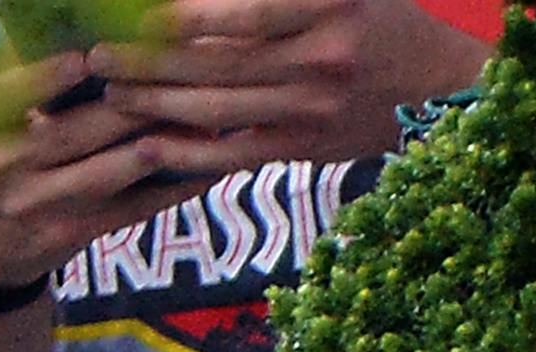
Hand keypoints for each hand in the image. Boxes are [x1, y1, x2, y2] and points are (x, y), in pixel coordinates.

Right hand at [0, 44, 199, 289]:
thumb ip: (27, 73)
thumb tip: (93, 25)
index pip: (6, 99)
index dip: (44, 80)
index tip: (82, 60)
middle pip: (70, 133)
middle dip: (129, 104)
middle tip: (179, 76)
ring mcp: (34, 206)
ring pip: (106, 173)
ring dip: (161, 145)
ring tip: (207, 119)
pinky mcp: (67, 234)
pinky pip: (127, 210)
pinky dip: (171, 189)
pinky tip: (209, 166)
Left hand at [90, 0, 485, 164]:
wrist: (437, 88)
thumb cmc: (378, 19)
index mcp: (332, 6)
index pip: (243, 12)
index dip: (183, 16)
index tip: (136, 13)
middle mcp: (322, 58)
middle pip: (215, 62)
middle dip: (147, 61)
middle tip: (97, 55)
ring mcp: (311, 109)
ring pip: (214, 109)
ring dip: (154, 103)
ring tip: (112, 91)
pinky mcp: (302, 149)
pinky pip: (231, 154)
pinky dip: (185, 152)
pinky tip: (145, 144)